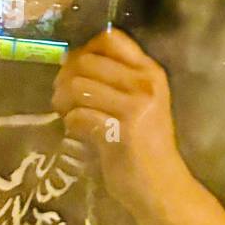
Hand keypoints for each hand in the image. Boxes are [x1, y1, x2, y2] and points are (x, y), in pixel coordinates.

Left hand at [52, 28, 186, 211]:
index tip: (78, 71)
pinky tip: (79, 133)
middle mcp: (145, 84)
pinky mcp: (122, 131)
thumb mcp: (138, 103)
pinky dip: (71, 124)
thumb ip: (113, 80)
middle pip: (87, 60)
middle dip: (66, 77)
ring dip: (64, 101)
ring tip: (68, 114)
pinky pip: (79, 116)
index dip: (85, 49)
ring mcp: (136, 106)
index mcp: (150, 72)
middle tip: (64, 98)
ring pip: (78, 86)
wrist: (161, 186)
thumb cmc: (144, 145)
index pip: (111, 38)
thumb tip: (69, 60)